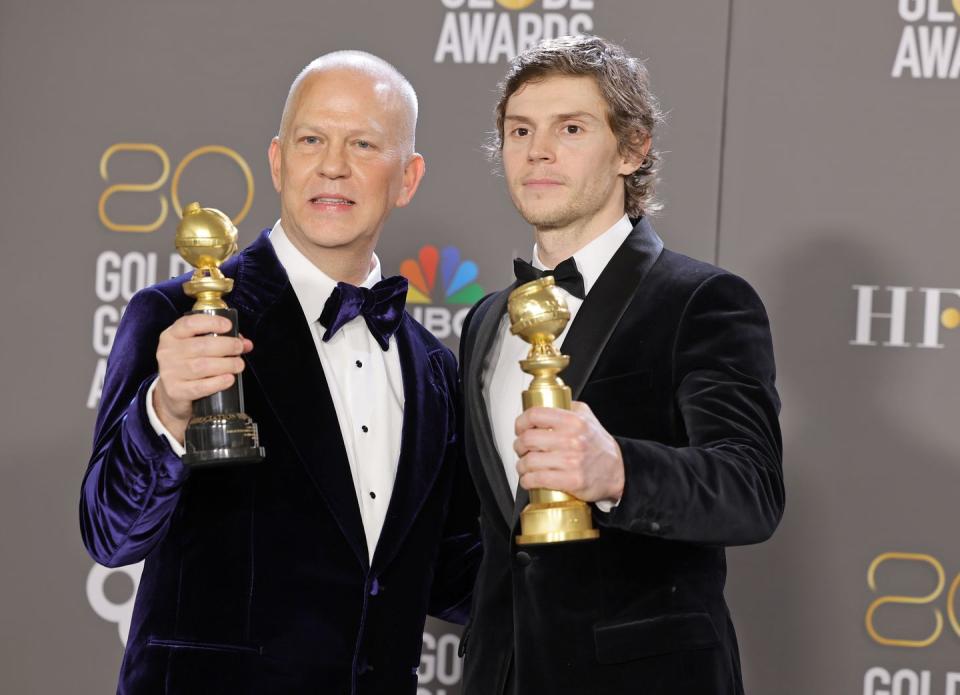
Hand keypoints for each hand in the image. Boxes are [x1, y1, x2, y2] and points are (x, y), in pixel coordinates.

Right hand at [153, 314, 251, 443]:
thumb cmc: (190, 364)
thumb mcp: (199, 347)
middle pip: (201, 346)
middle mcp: (168, 352)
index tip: (228, 326)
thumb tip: (246, 344)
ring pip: (202, 366)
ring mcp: (169, 373)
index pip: (190, 324)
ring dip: (226, 364)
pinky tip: (229, 379)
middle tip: (239, 348)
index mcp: (172, 335)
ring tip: (238, 365)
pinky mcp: (175, 391)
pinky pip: (199, 387)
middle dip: (226, 346)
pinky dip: (218, 382)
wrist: (173, 394)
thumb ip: (221, 341)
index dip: (211, 323)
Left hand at [513, 402, 624, 502]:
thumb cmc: (600, 445)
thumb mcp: (587, 416)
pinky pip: (537, 480)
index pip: (535, 415)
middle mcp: (571, 440)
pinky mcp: (571, 481)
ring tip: (525, 466)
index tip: (520, 428)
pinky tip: (529, 479)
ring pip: (529, 462)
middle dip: (519, 446)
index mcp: (573, 421)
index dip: (521, 422)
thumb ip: (567, 406)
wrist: (618, 469)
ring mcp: (571, 461)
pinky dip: (527, 481)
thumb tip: (544, 403)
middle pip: (527, 439)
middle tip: (521, 449)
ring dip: (521, 466)